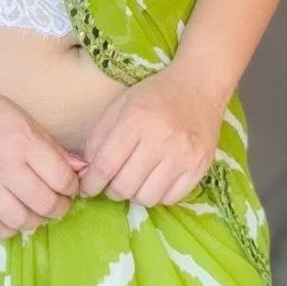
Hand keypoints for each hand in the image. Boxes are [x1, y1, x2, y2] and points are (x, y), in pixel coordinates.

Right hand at [0, 75, 84, 238]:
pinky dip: (7, 228)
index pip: (62, 179)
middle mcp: (5, 166)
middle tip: (57, 202)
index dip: (72, 186)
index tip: (69, 185)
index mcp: (23, 140)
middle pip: (46, 204)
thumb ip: (50, 145)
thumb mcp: (21, 116)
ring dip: (35, 220)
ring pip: (22, 222)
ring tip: (35, 210)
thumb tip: (79, 169)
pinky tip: (10, 216)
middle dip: (59, 207)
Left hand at [76, 64, 226, 206]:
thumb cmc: (154, 95)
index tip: (87, 188)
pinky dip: (158, 194)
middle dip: (112, 189)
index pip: (105, 164)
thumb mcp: (120, 105)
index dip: (91, 182)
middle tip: (113, 182)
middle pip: (125, 186)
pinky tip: (156, 178)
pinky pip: (170, 198)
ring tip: (135, 178)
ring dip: (135, 193)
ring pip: (146, 197)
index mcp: (137, 118)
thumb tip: (87, 171)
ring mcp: (183, 155)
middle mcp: (161, 138)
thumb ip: (99, 136)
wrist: (198, 86)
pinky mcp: (199, 167)